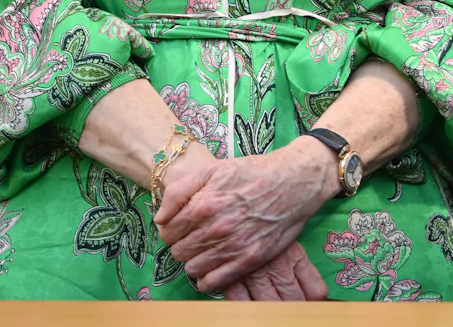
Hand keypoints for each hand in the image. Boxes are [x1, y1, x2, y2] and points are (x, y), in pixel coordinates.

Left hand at [155, 139, 337, 292]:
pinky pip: (214, 282)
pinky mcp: (249, 260)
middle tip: (190, 235)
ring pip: (193, 268)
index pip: (168, 231)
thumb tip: (160, 217)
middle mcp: (216, 228)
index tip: (176, 225)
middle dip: (180, 244)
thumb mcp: (212, 169)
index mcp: (204, 204)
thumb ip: (180, 191)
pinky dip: (206, 279)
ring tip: (202, 248)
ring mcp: (233, 246)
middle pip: (179, 251)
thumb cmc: (251, 172)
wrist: (292, 181)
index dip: (168, 229)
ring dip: (192, 260)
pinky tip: (210, 268)